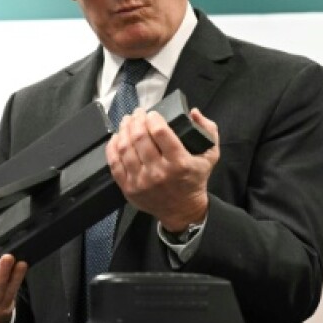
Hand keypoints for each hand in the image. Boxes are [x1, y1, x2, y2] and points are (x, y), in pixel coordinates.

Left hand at [106, 107, 219, 231]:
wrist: (183, 210)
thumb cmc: (195, 180)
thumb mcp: (210, 155)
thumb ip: (208, 131)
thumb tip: (193, 112)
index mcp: (179, 162)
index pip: (160, 132)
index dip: (153, 118)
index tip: (152, 113)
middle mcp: (159, 172)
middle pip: (140, 137)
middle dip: (136, 120)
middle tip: (138, 113)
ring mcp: (141, 181)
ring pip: (125, 148)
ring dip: (124, 130)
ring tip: (127, 121)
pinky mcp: (129, 188)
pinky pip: (114, 164)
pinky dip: (112, 147)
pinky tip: (116, 138)